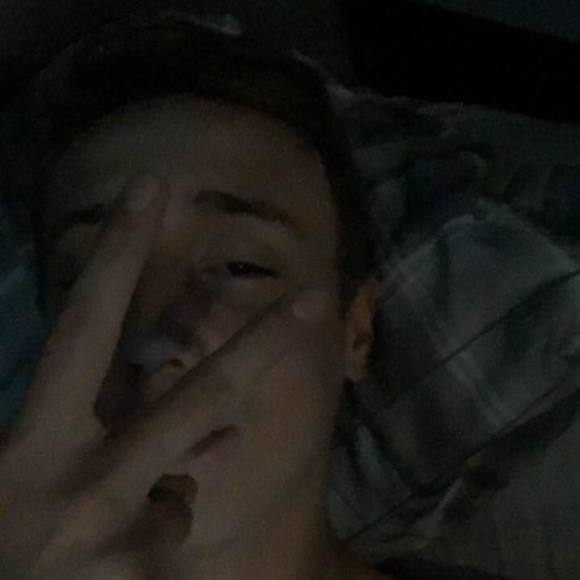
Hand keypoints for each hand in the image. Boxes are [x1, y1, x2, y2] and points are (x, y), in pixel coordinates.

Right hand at [0, 174, 320, 579]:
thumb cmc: (8, 540)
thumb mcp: (38, 476)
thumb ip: (109, 435)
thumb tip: (221, 428)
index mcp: (33, 438)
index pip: (86, 326)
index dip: (117, 252)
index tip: (152, 189)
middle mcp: (76, 477)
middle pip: (199, 393)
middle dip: (263, 341)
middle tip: (317, 297)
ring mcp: (112, 532)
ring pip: (188, 488)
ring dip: (163, 496)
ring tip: (104, 533)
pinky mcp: (144, 578)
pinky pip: (175, 533)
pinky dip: (154, 539)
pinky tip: (113, 570)